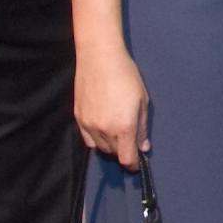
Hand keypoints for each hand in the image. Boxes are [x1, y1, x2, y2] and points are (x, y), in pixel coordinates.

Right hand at [76, 49, 149, 167]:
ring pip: (100, 147)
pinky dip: (96, 139)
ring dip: (110, 145)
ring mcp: (89, 125)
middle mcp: (105, 129)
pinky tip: (103, 129)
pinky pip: (88, 139)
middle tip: (129, 140)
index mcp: (124, 126)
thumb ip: (142, 127)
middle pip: (114, 153)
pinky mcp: (78, 118)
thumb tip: (143, 146)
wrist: (99, 58)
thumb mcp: (142, 101)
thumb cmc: (126, 76)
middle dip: (123, 151)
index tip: (136, 163)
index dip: (133, 164)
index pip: (127, 158)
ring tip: (116, 132)